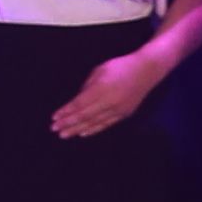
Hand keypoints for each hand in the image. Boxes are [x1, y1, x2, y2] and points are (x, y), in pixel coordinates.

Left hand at [51, 43, 172, 138]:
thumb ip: (87, 87)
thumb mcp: (99, 71)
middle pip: (85, 116)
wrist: (147, 70)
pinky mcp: (125, 114)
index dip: (66, 112)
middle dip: (68, 123)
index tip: (54, 118)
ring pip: (95, 123)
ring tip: (64, 134)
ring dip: (78, 129)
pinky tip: (83, 133)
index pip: (79, 104)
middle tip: (54, 129)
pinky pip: (106, 124)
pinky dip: (93, 129)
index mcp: (102, 89)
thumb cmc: (120, 66)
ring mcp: (118, 110)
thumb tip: (77, 101)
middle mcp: (110, 102)